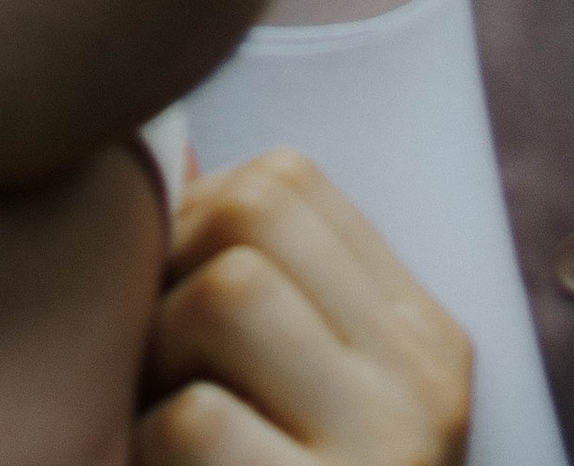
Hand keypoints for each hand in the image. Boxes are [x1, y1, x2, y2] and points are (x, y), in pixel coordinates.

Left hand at [138, 153, 470, 462]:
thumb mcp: (287, 390)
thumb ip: (249, 271)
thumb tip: (169, 139)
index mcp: (421, 338)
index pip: (289, 180)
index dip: (193, 213)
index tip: (166, 294)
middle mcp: (425, 384)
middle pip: (255, 209)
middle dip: (171, 267)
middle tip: (153, 360)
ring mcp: (389, 451)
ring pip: (230, 292)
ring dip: (158, 355)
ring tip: (160, 422)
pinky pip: (197, 418)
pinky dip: (148, 443)